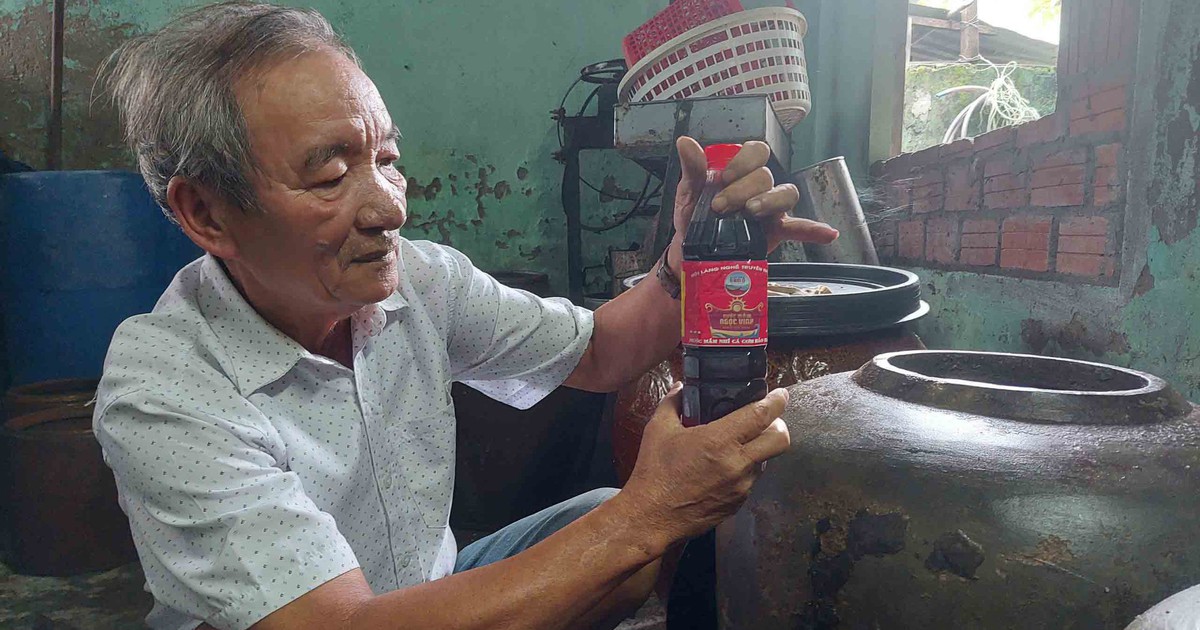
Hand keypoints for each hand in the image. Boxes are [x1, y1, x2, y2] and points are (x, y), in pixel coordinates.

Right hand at [618, 384, 791, 547]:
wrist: (652, 517)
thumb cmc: (654, 473)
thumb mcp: (658, 430)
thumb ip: (672, 403)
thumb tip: (679, 387)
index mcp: (719, 440)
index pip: (761, 415)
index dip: (776, 401)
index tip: (780, 394)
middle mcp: (737, 463)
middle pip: (780, 440)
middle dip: (779, 425)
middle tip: (766, 420)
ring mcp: (741, 486)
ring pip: (766, 460)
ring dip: (759, 449)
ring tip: (737, 445)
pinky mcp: (738, 503)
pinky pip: (751, 480)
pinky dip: (744, 469)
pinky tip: (723, 468)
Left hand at [672, 136, 838, 255]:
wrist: (692, 251)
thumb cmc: (693, 217)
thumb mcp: (688, 192)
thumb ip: (693, 169)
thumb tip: (685, 142)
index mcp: (741, 171)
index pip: (756, 152)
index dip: (743, 161)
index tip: (724, 178)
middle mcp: (760, 186)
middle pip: (766, 176)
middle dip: (743, 189)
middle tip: (720, 207)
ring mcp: (771, 208)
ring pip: (786, 193)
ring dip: (770, 200)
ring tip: (751, 212)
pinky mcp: (777, 231)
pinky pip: (800, 227)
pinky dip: (814, 229)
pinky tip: (828, 234)